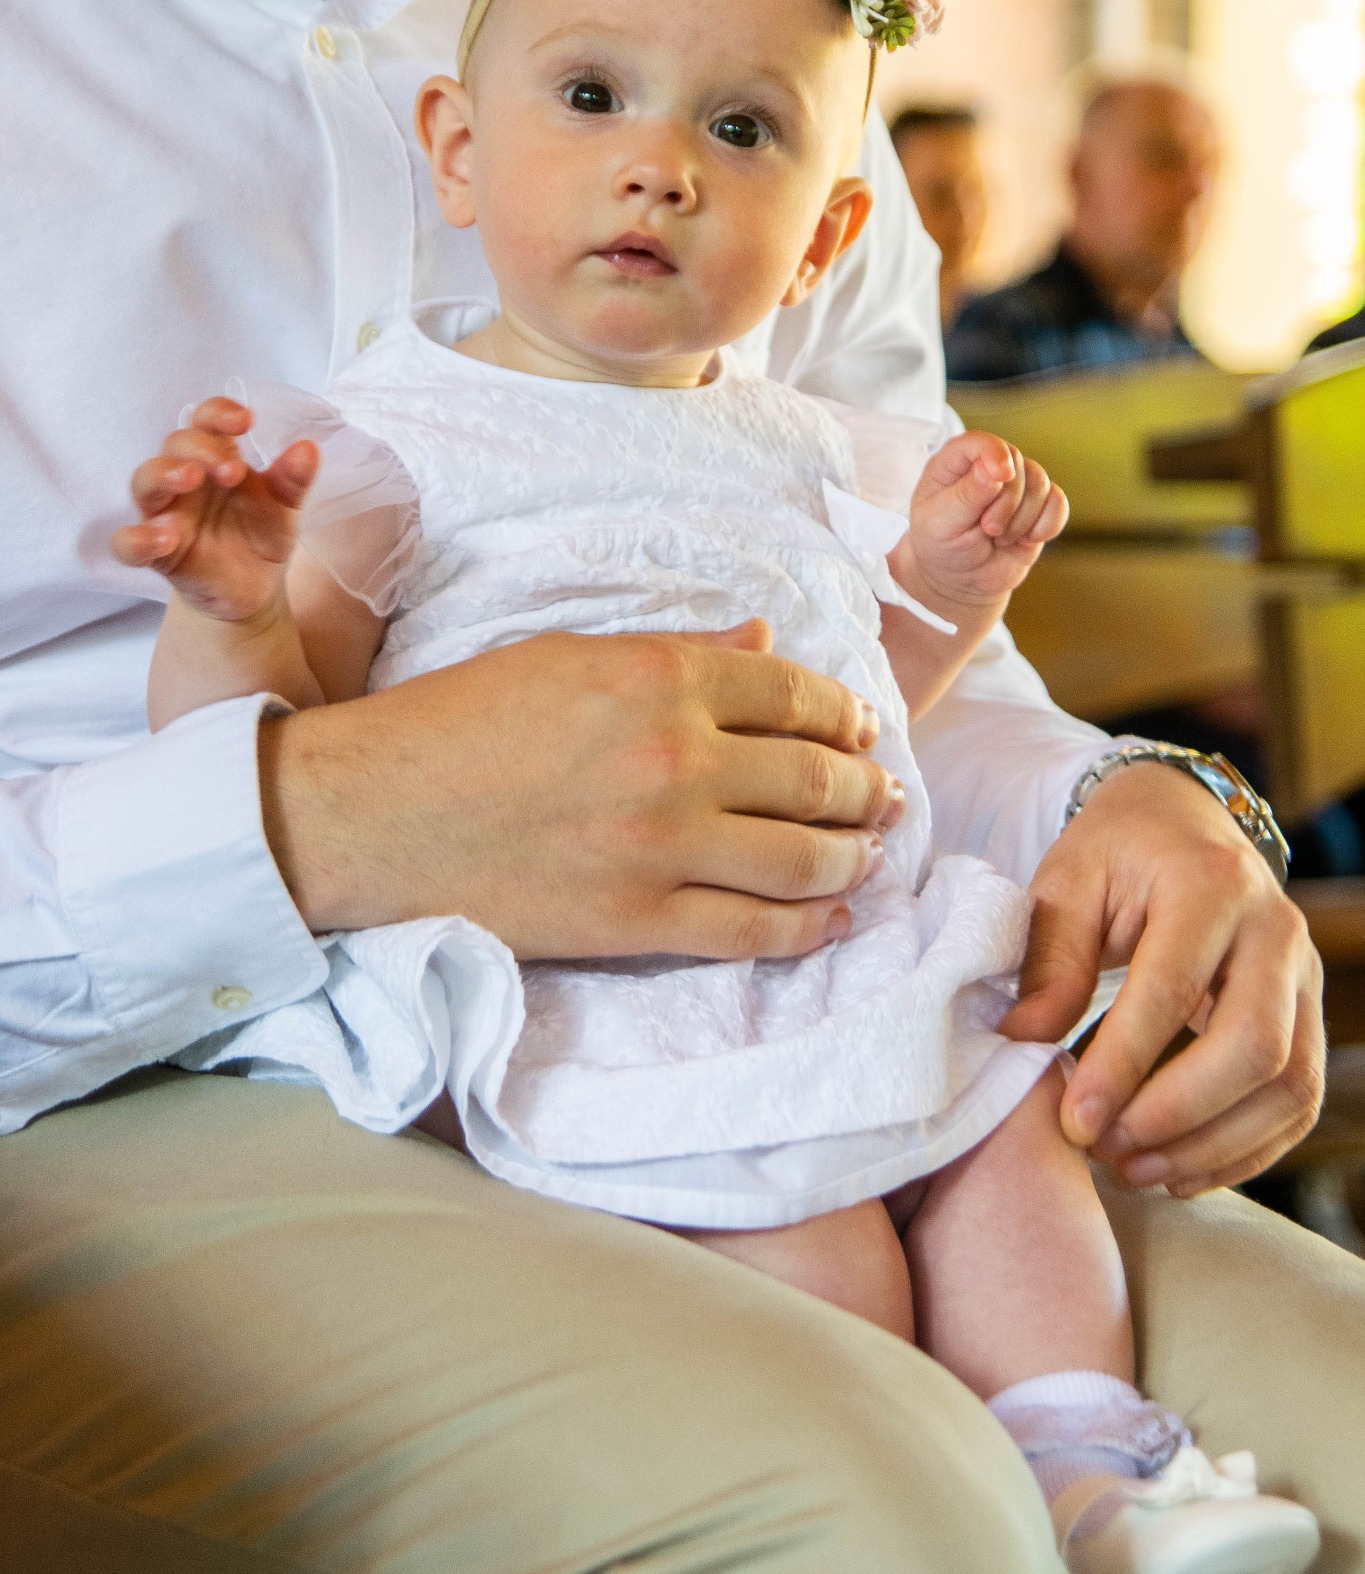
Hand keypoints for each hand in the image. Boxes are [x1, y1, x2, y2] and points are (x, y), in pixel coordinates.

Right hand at [112, 397, 318, 622]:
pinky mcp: (154, 553)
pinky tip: (165, 539)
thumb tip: (309, 448)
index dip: (218, 413)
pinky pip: (127, 542)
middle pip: (174, 445)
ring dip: (163, 475)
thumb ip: (293, 480)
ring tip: (190, 479)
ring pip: (144, 482)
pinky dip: (138, 538)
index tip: (245, 421)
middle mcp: (184, 479)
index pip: (205, 420)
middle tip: (231, 471)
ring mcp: (164, 513)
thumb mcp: (285, 508)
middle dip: (200, 449)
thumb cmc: (262, 534)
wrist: (255, 588)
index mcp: (216, 458)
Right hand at [259, 618, 902, 959]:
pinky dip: (809, 928)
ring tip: (871, 852)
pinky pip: (752, 932)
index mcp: (658, 677)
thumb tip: (764, 641)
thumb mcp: (567, 655)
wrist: (371, 813)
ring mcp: (661, 847)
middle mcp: (676, 758)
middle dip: (866, 786)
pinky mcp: (635, 923)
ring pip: (802, 858)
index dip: (842, 713)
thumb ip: (676, 651)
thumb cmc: (456, 721)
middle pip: (814, 776)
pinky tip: (834, 920)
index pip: (790, 693)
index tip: (859, 728)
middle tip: (886, 794)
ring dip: (854, 856)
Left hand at [889, 431, 1067, 614]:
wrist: (961, 579)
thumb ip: (966, 495)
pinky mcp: (1038, 505)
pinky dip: (1046, 525)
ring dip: (1022, 519)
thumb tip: (995, 470)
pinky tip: (1026, 540)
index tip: (1002, 475)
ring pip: (1040, 484)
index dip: (995, 453)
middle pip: (1017, 464)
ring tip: (1000, 537)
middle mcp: (987, 466)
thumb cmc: (941, 547)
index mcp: (954, 463)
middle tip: (987, 529)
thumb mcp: (941, 524)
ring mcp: (1016, 485)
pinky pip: (1058, 504)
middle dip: (1007, 504)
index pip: (979, 441)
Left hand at [1002, 762, 1324, 1193]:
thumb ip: (1050, 961)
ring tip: (1134, 1169)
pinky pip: (1300, 1102)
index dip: (1124, 1063)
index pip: (1172, 988)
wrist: (1182, 824)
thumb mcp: (1067, 883)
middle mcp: (1275, 930)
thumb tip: (1025, 1043)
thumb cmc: (1118, 854)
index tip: (1076, 1120)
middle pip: (1256, 1047)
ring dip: (1213, 1146)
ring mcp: (1305, 977)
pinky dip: (1245, 1150)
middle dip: (1178, 1115)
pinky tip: (1180, 1170)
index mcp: (1209, 884)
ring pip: (1290, 1086)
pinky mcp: (1309, 1017)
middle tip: (1106, 1148)